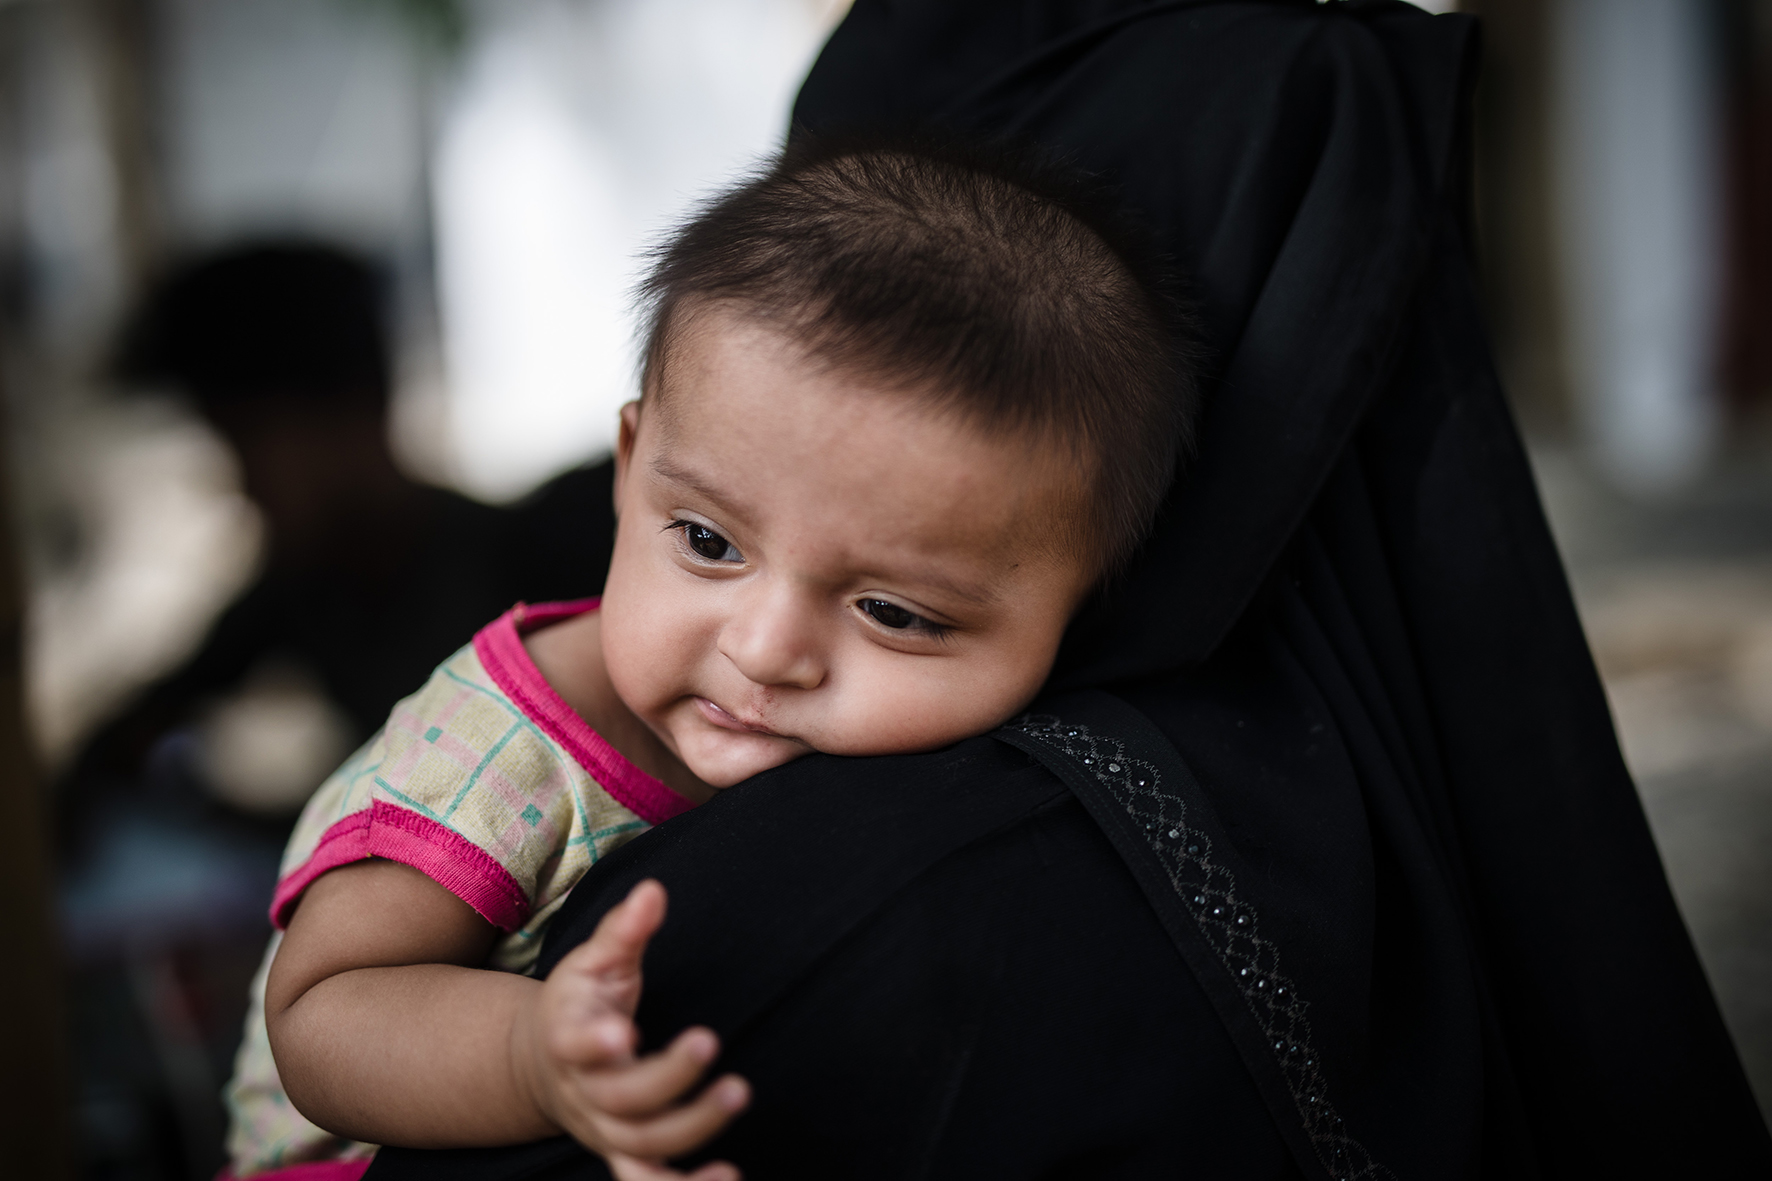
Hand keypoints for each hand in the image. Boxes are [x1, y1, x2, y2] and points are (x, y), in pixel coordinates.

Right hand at [515, 880, 748, 1180]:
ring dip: (690, 1127)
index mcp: (566, 1037)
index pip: (572, 1044)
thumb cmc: (581, 1000)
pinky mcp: (625, 1152)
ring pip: (640, 1145)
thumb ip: (624, 930)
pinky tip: (730, 1177)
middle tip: (709, 1041)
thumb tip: (653, 891)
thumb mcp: (594, 960)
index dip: (593, 1041)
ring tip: (738, 1093)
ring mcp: (604, 1128)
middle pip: (618, 1098)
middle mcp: (583, 1091)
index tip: (621, 1030)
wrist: (544, 1060)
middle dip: (665, 1076)